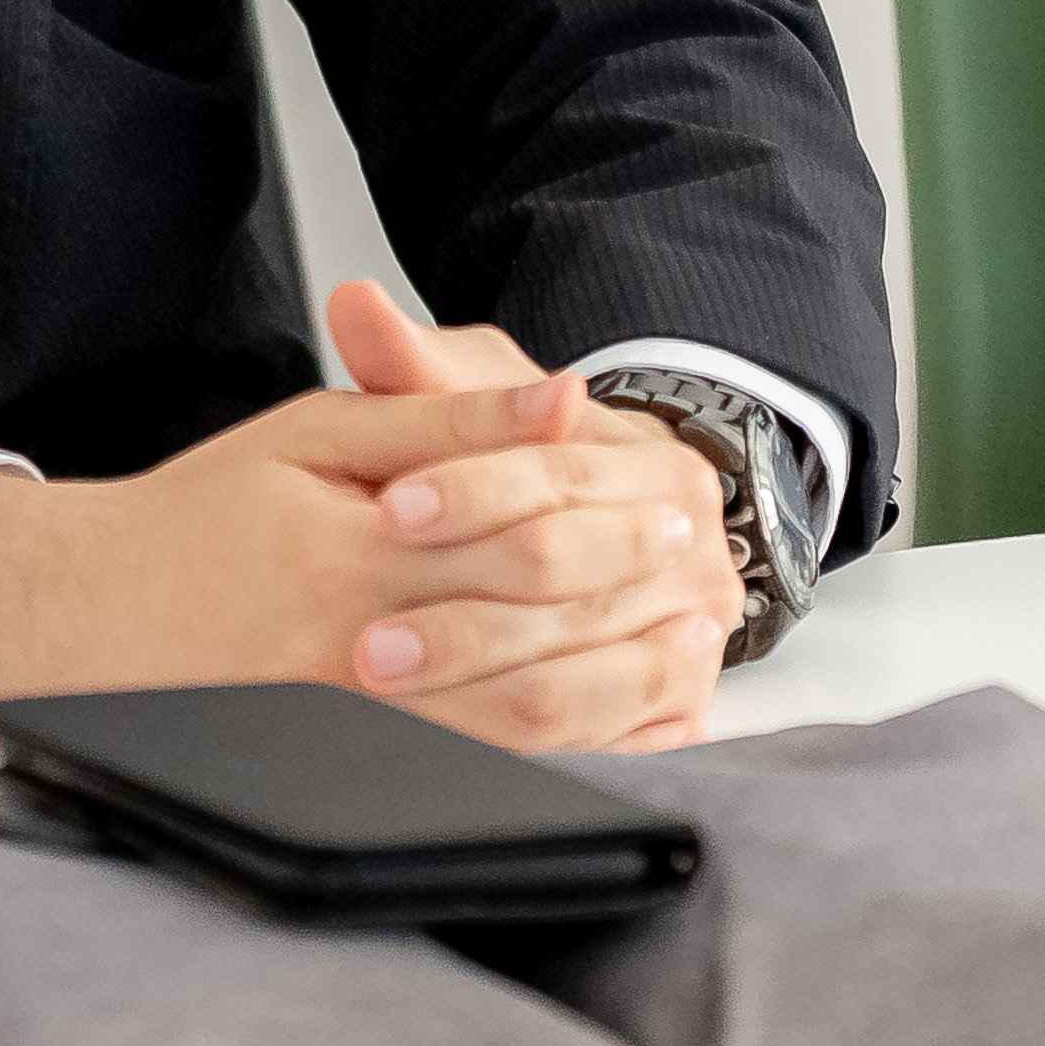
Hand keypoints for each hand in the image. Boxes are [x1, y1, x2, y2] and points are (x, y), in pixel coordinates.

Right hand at [0, 362, 739, 750]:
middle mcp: (356, 653)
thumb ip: (440, 419)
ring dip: (617, 684)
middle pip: (533, 633)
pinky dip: (567, 753)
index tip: (681, 508)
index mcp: (355, 553)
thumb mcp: (315, 435)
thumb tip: (561, 398)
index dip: (611, 523)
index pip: (516, 538)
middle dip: (631, 603)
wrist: (84, 613)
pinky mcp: (352, 769)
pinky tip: (615, 722)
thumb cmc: (200, 516)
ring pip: (521, 723)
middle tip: (706, 576)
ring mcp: (354, 726)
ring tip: (682, 646)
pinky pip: (484, 777)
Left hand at [327, 282, 734, 745]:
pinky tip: (447, 740)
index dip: (471, 489)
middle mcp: (687, 544)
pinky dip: (517, 742)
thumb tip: (352, 303)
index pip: (557, 472)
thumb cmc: (537, 469)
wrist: (630, 534)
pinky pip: (596, 740)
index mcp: (649, 460)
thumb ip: (413, 366)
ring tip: (389, 685)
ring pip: (582, 674)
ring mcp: (692, 630)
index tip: (388, 509)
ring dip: (478, 684)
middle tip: (369, 640)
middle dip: (462, 610)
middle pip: (569, 575)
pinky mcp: (677, 707)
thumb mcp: (484, 406)